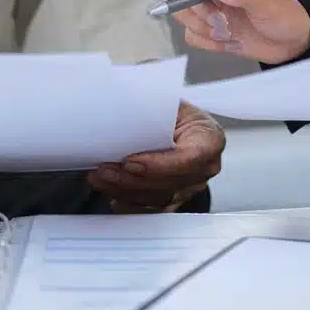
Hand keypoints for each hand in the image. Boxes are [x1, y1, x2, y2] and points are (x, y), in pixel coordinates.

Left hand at [87, 101, 224, 212]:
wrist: (184, 126)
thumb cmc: (176, 111)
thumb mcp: (170, 102)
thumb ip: (153, 106)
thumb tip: (122, 101)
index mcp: (209, 139)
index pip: (189, 158)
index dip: (158, 165)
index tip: (129, 162)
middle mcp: (206, 168)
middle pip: (169, 182)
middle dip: (133, 180)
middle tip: (104, 170)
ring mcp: (192, 187)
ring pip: (157, 197)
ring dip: (125, 190)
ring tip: (99, 178)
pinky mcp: (176, 198)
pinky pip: (151, 207)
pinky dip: (129, 201)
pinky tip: (111, 194)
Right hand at [169, 0, 309, 63]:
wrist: (288, 43)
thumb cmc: (283, 15)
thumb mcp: (270, 4)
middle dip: (196, 2)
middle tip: (219, 19)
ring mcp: (206, 3)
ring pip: (180, 6)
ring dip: (199, 24)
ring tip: (227, 33)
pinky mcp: (204, 26)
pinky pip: (189, 32)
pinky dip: (206, 41)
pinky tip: (229, 43)